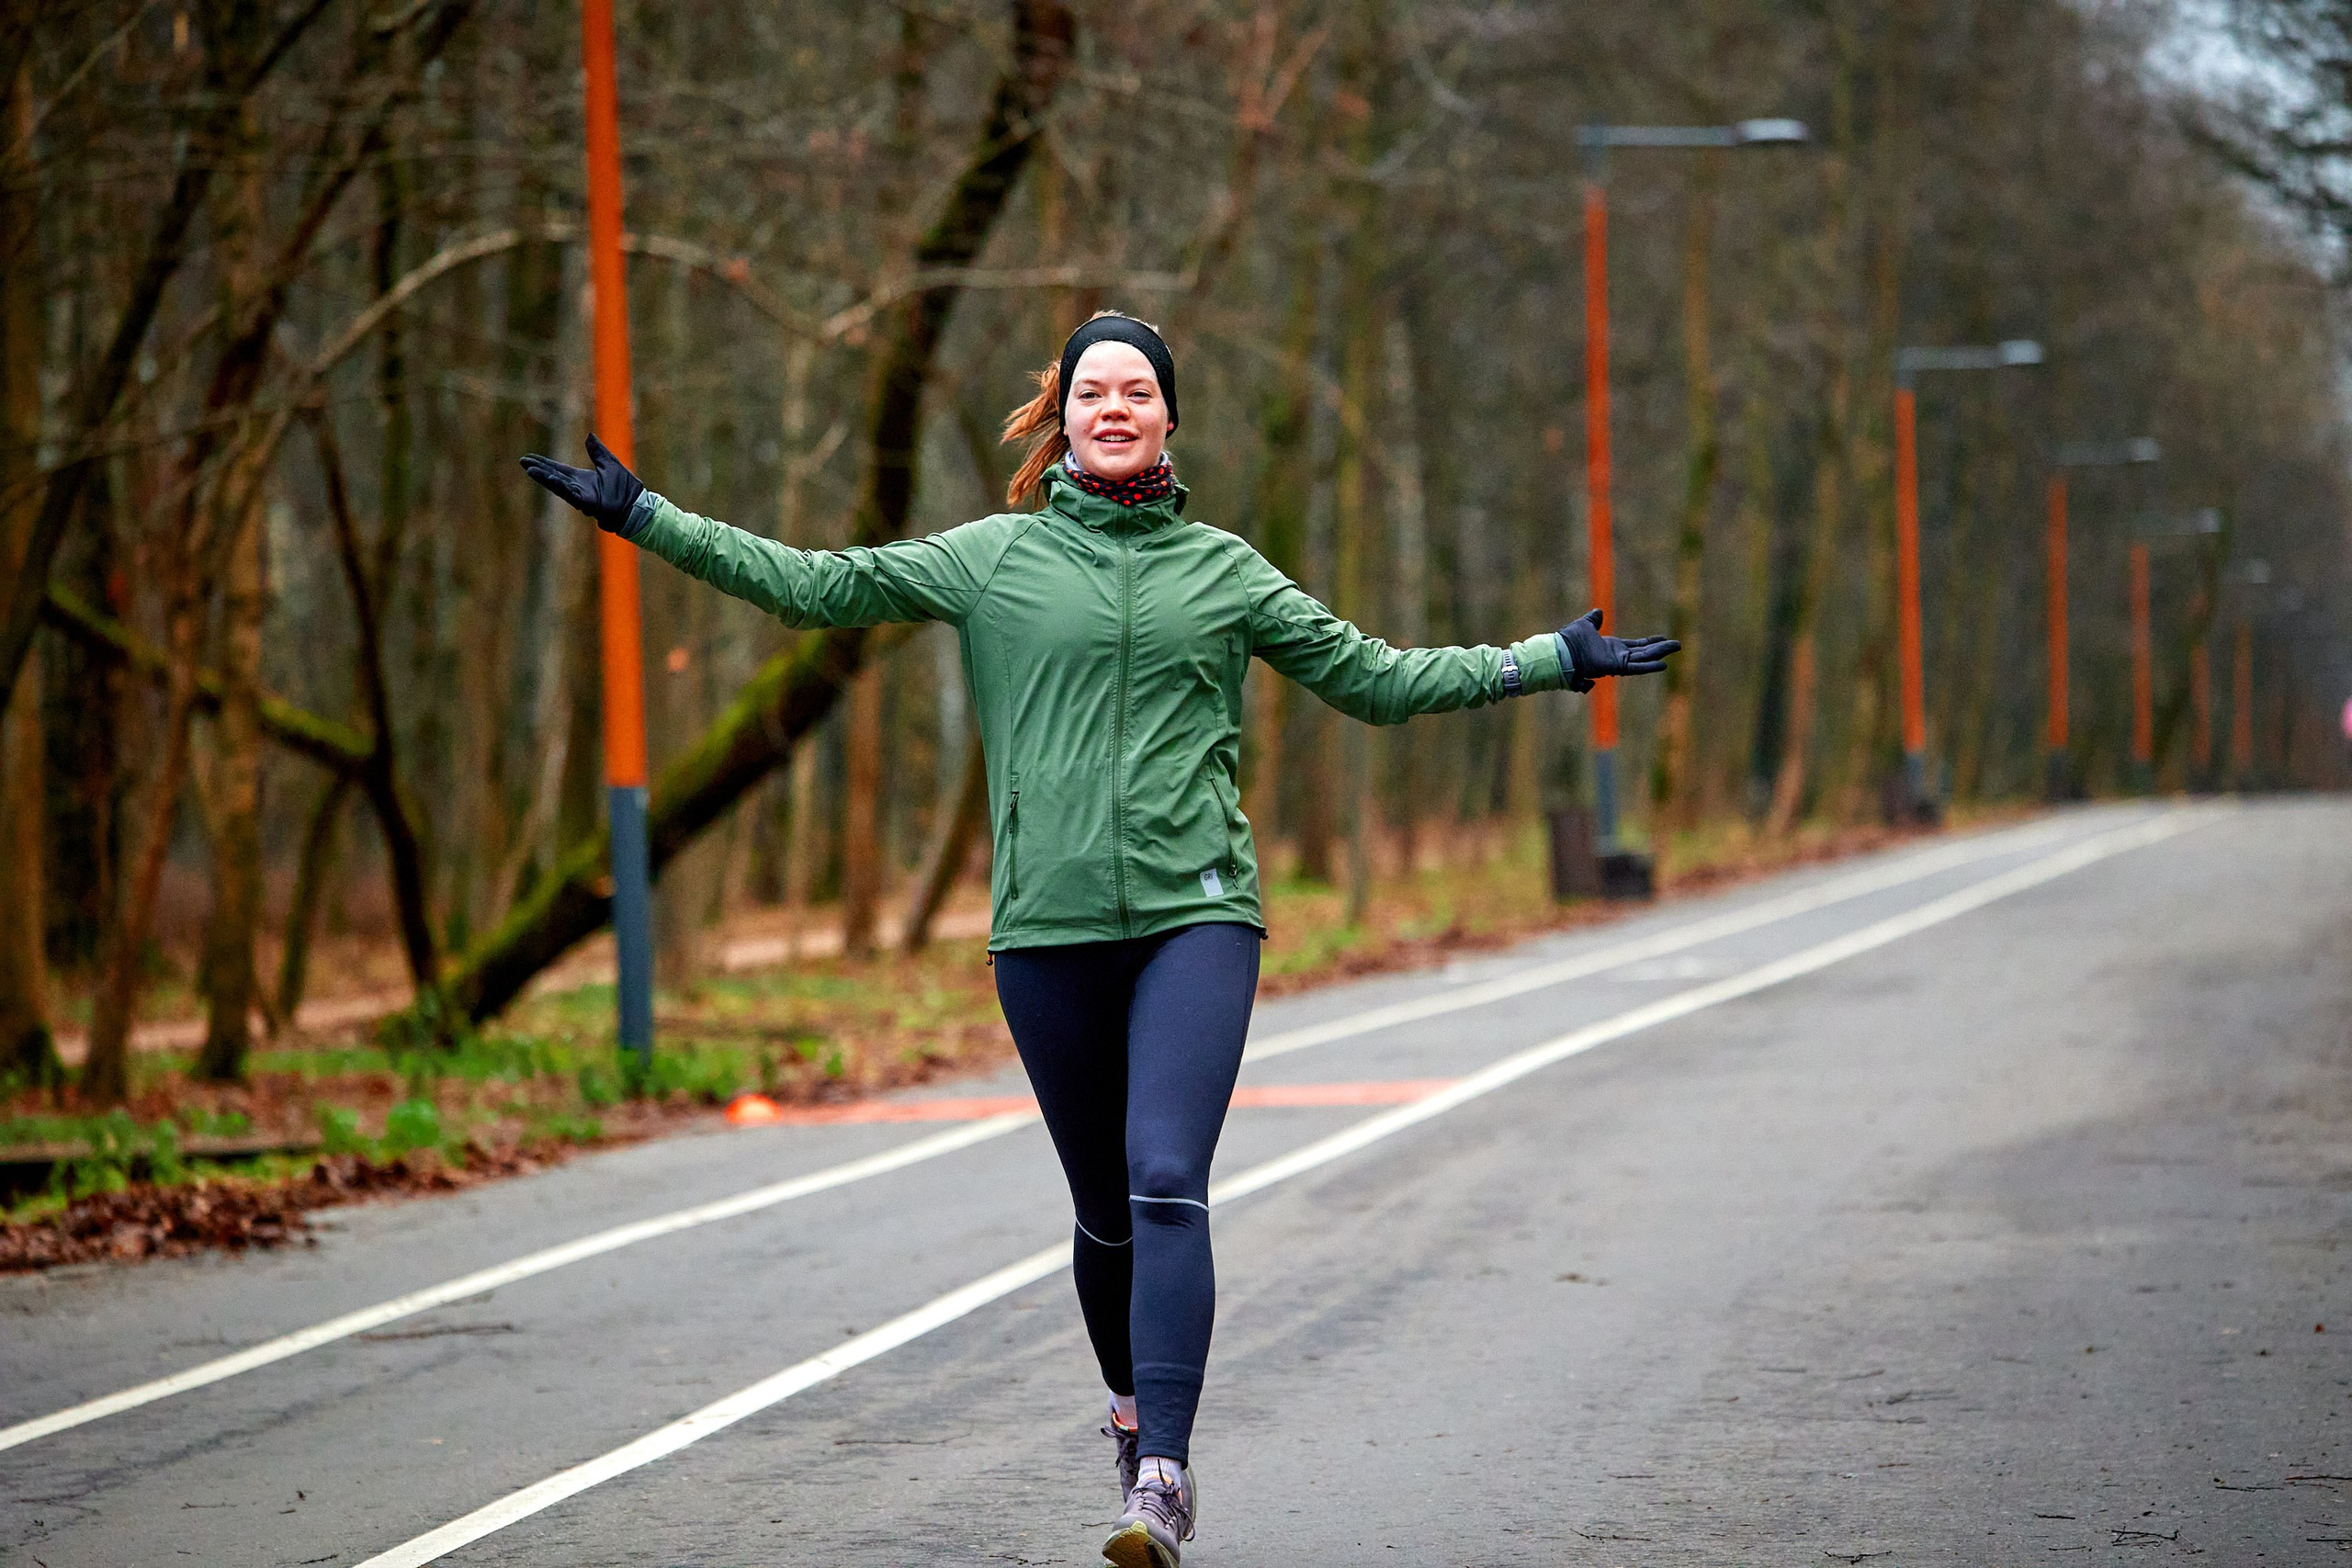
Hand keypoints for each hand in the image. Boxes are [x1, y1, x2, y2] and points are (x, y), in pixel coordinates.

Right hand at [520, 433, 645, 534]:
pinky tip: (548, 478)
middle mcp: (578, 488)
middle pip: (554, 476)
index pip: (559, 470)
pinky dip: (559, 485)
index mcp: (582, 479)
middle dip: (538, 469)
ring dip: (544, 477)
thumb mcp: (610, 464)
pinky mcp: (586, 503)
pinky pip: (570, 493)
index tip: (530, 458)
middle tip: (522, 461)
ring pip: (558, 485)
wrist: (636, 506)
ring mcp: (581, 496)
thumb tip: (589, 436)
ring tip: (529, 469)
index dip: (544, 464)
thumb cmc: (626, 489)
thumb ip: (597, 452)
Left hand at [1557, 608, 1679, 690]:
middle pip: (1644, 653)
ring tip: (1676, 648)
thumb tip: (1598, 612)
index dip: (1649, 642)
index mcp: (1611, 647)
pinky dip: (1649, 666)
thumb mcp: (1585, 625)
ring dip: (1660, 653)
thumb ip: (1593, 620)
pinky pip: (1636, 667)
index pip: (1635, 646)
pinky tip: (1663, 664)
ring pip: (1644, 658)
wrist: (1561, 650)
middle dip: (1660, 648)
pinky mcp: (1616, 667)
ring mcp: (1617, 662)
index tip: (1662, 638)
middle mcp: (1617, 656)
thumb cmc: (1570, 640)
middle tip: (1677, 645)